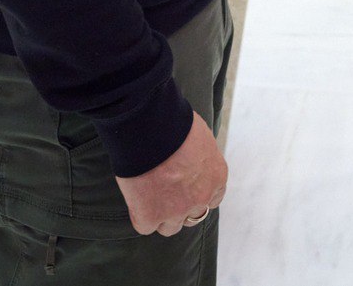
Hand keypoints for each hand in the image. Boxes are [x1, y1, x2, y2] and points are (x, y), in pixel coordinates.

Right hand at [114, 111, 228, 235]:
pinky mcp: (150, 216)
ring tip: (148, 197)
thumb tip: (192, 158)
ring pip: (171, 227)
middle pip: (193, 216)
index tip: (186, 188)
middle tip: (166, 192)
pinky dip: (140, 216)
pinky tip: (136, 199)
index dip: (197, 195)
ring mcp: (176, 210)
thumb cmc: (175, 124)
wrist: (151, 127)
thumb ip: (200, 157)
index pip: (213, 199)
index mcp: (216, 177)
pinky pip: (145, 226)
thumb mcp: (201, 138)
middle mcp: (201, 198)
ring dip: (161, 216)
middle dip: (181, 206)